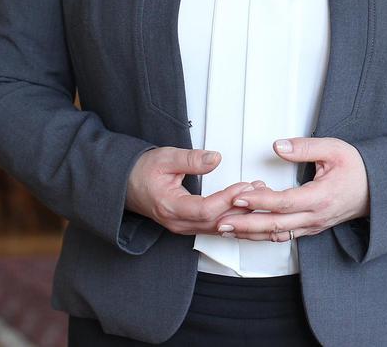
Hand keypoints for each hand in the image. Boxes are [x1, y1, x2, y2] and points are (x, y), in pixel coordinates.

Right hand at [125, 147, 263, 235]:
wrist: (125, 185)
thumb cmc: (142, 172)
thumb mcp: (165, 158)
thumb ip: (190, 159)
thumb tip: (215, 158)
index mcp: (171, 207)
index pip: (205, 209)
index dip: (228, 199)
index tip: (244, 186)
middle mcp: (179, 223)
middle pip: (217, 222)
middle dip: (241, 207)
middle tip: (261, 190)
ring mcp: (185, 227)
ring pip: (219, 228)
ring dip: (241, 214)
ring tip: (260, 196)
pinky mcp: (190, 225)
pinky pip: (216, 227)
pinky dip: (234, 219)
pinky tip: (249, 210)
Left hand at [215, 137, 368, 241]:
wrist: (376, 189)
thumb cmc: (357, 168)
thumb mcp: (334, 149)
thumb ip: (304, 147)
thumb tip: (279, 146)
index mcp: (321, 197)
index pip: (284, 203)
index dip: (259, 201)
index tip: (239, 196)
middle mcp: (316, 216)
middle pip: (275, 226)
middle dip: (245, 226)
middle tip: (221, 222)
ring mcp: (313, 225)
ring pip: (277, 235)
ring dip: (251, 234)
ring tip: (227, 229)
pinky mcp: (311, 227)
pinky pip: (284, 236)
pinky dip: (264, 234)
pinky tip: (248, 230)